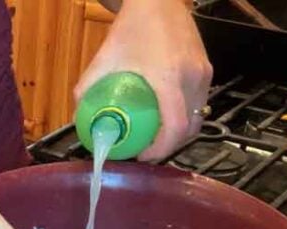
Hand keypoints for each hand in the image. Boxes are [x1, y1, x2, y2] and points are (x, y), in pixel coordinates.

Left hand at [75, 0, 212, 160]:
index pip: (174, 128)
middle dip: (169, 146)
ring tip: (156, 137)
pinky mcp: (207, 70)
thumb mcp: (104, 59)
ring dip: (179, 133)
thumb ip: (87, 88)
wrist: (157, 0)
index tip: (142, 155)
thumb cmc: (131, 28)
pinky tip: (166, 116)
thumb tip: (79, 118)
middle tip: (146, 150)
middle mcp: (193, 78)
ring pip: (197, 117)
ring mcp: (204, 74)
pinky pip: (199, 102)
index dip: (160, 149)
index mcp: (169, 78)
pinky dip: (185, 116)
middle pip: (189, 129)